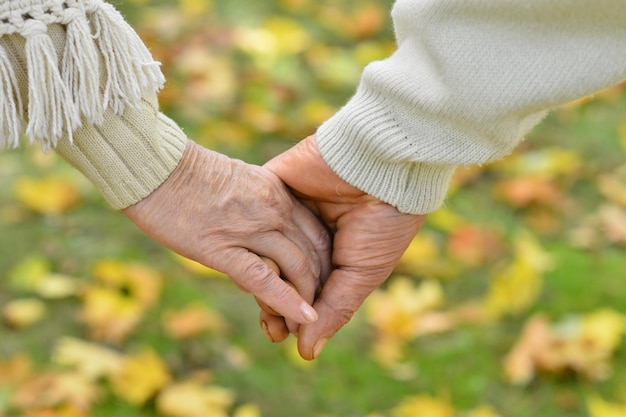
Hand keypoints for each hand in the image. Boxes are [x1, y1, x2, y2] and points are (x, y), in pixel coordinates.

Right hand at [123, 140, 330, 326]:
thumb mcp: (240, 183)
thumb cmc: (188, 177)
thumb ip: (261, 205)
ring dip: (306, 299)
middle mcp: (274, 209)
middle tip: (321, 310)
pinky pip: (264, 278)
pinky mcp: (224, 248)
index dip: (326, 261)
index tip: (325, 282)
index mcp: (278, 192)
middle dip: (321, 285)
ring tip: (308, 325)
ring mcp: (252, 228)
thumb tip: (267, 229)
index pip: (318, 231)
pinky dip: (286, 301)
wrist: (155, 168)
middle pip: (314, 253)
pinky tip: (301, 319)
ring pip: (296, 267)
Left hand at [265, 135, 425, 358]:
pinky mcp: (273, 187)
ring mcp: (290, 210)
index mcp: (336, 254)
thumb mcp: (363, 273)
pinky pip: (254, 219)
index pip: (307, 290)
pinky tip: (244, 264)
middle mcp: (311, 235)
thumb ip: (333, 310)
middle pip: (282, 275)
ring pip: (264, 251)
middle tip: (268, 327)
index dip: (295, 315)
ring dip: (257, 278)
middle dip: (274, 303)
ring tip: (256, 303)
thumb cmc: (383, 222)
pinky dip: (249, 241)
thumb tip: (307, 353)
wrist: (381, 165)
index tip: (281, 336)